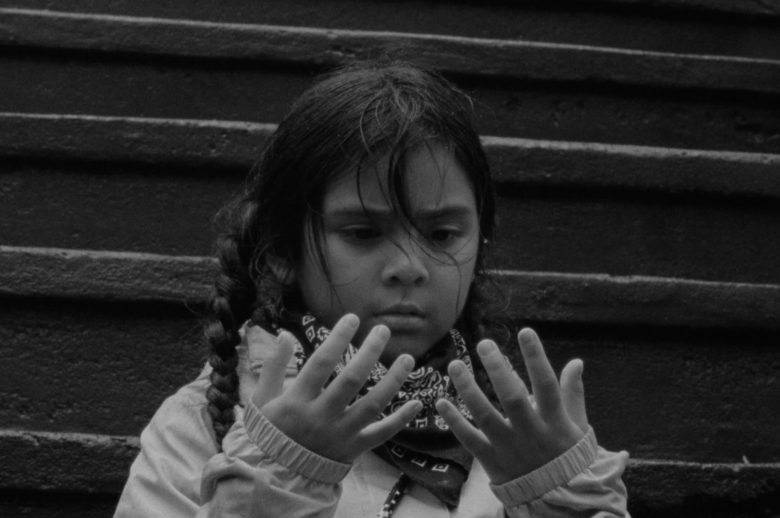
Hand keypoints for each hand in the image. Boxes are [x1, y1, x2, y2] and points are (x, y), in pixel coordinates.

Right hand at [252, 314, 421, 463]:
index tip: (352, 318)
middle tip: (383, 330)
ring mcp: (341, 434)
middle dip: (370, 352)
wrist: (277, 477)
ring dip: (393, 380)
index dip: (338, 338)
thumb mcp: (262, 399)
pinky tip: (417, 403)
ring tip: (408, 358)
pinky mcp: (354, 449)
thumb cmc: (271, 432)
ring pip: (373, 404)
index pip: (321, 362)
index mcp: (297, 400)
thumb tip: (285, 335)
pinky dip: (401, 419)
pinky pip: (382, 434)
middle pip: (352, 380)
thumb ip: (273, 366)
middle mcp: (321, 416)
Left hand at [435, 328, 587, 484]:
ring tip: (455, 365)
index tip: (525, 331)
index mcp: (554, 420)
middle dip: (498, 369)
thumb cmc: (566, 455)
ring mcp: (509, 446)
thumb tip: (576, 362)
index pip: (546, 383)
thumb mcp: (577, 425)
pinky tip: (440, 402)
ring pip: (486, 416)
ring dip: (468, 390)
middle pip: (512, 397)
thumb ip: (573, 392)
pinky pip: (469, 439)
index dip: (536, 357)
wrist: (558, 499)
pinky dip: (454, 421)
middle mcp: (530, 431)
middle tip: (484, 343)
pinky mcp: (491, 460)